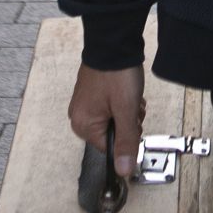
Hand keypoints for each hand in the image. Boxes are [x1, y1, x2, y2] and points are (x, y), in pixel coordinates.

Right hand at [68, 63, 145, 177]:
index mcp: (83, 125)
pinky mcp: (91, 93)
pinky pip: (109, 107)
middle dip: (127, 121)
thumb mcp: (126, 111)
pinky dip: (121, 101)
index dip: (127, 136)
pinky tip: (125, 89)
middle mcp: (79, 116)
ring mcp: (84, 104)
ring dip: (127, 110)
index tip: (133, 120)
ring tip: (129, 94)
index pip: (110, 147)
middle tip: (131, 105)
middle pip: (112, 133)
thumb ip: (126, 142)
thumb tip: (124, 170)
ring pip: (113, 119)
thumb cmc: (117, 74)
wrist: (113, 42)